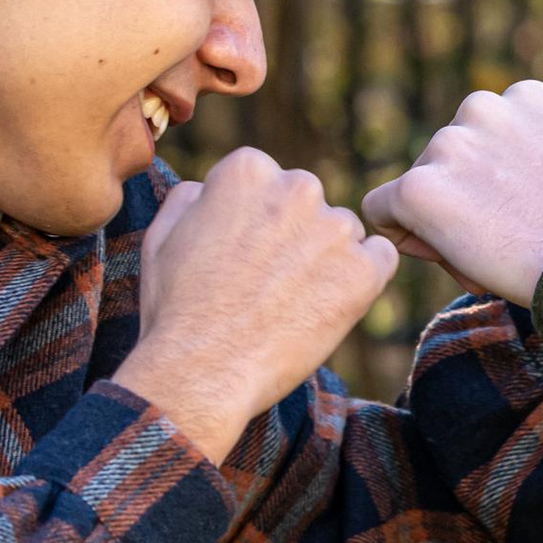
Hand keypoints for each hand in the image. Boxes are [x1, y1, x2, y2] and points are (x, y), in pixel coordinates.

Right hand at [119, 147, 401, 463]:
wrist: (202, 372)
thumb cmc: (176, 310)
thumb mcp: (162, 238)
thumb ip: (191, 197)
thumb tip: (207, 188)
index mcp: (248, 170)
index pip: (271, 183)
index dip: (257, 223)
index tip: (244, 255)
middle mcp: (298, 187)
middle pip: (309, 204)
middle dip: (296, 235)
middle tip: (269, 283)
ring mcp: (336, 227)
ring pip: (344, 232)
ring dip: (328, 259)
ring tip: (292, 303)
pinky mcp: (365, 270)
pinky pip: (379, 259)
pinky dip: (363, 280)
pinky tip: (329, 307)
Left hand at [362, 82, 542, 305]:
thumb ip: (529, 153)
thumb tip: (484, 184)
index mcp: (525, 96)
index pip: (478, 135)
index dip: (493, 182)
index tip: (526, 214)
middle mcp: (483, 106)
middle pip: (445, 159)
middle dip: (464, 199)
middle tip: (509, 240)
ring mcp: (449, 144)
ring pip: (418, 188)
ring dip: (441, 221)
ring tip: (493, 251)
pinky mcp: (419, 187)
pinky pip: (382, 212)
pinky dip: (406, 237)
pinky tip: (455, 255)